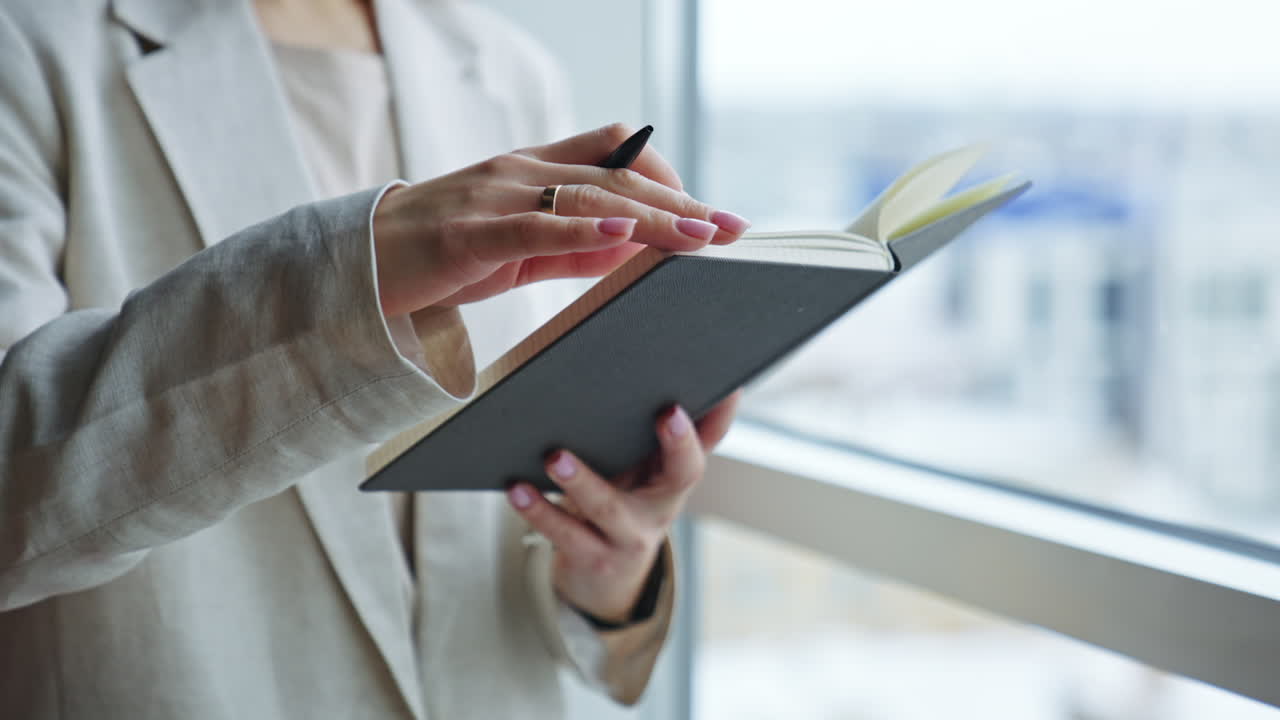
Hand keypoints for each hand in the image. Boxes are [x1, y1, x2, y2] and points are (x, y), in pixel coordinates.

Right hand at [371, 124, 750, 315]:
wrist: (358, 266)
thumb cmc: (440, 256)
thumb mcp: (519, 252)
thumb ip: (576, 248)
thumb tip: (637, 249)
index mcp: (532, 171)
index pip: (616, 154)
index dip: (668, 178)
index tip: (710, 214)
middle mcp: (519, 171)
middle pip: (618, 174)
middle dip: (681, 201)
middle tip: (731, 228)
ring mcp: (495, 196)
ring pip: (590, 195)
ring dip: (653, 217)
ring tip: (701, 235)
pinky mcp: (471, 231)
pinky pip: (537, 224)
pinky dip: (586, 228)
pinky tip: (627, 235)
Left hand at [506, 391, 741, 623]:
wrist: (607, 578)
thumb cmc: (627, 506)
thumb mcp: (650, 475)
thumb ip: (665, 436)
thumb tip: (698, 381)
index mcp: (677, 480)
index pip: (709, 441)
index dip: (720, 419)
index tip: (725, 388)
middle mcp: (662, 508)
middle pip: (683, 476)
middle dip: (680, 443)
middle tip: (668, 413)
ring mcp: (629, 537)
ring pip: (609, 507)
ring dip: (583, 480)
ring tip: (556, 457)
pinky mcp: (592, 557)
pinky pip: (564, 534)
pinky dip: (539, 511)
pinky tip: (517, 489)